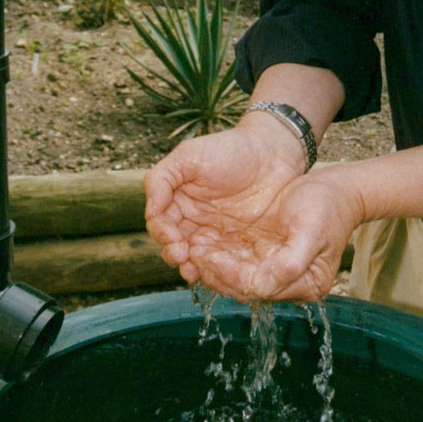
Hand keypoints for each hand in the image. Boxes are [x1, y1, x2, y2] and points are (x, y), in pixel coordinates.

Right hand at [144, 117, 305, 293]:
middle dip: (175, 255)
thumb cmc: (228, 150)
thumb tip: (149, 211)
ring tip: (195, 271)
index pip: (162, 226)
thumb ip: (161, 179)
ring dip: (194, 267)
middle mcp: (195, 223)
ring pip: (198, 259)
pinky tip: (218, 271)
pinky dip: (218, 270)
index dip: (163, 235)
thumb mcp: (188, 156)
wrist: (273, 153)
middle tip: (182, 256)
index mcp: (179, 204)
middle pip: (176, 248)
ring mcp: (218, 236)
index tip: (172, 238)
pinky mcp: (241, 245)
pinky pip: (225, 262)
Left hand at [185, 166, 364, 302]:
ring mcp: (276, 270)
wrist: (337, 188)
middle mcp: (289, 284)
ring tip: (191, 247)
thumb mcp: (311, 231)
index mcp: (305, 284)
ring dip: (212, 265)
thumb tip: (261, 287)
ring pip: (236, 276)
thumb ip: (289, 263)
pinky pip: (236, 262)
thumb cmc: (327, 206)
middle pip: (243, 287)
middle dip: (215, 272)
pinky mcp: (266, 256)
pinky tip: (202, 241)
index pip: (257, 288)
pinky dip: (218, 255)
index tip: (208, 256)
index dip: (230, 275)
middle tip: (191, 252)